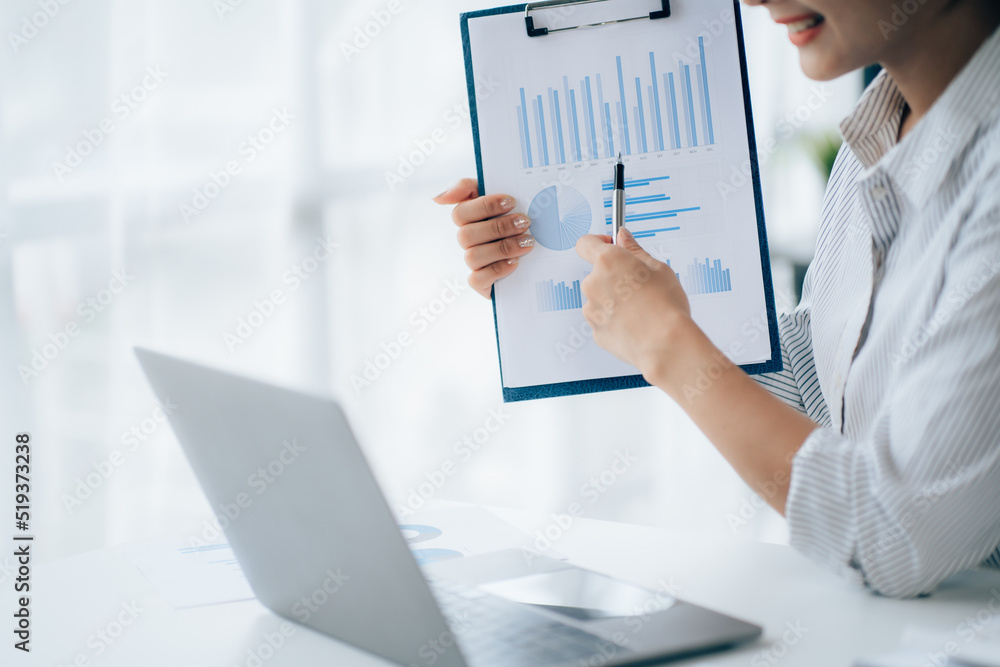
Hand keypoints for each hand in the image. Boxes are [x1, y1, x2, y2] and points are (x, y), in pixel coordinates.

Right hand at [434, 178, 535, 298]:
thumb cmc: (518, 220)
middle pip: (466, 235)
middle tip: (525, 222)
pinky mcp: (482, 283)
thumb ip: (470, 188)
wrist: (542, 256)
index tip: (511, 201)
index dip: (485, 206)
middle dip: (498, 227)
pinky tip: (516, 262)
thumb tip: (438, 198)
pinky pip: (477, 279)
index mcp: (470, 219)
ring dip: (502, 248)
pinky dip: (497, 269)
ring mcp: (474, 262)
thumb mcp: (501, 198)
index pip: (461, 213)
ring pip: (472, 256)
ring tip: (527, 242)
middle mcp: (468, 241)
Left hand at [576, 228, 693, 382]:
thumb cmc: (666, 307)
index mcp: (608, 262)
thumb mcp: (659, 268)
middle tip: (639, 285)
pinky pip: (603, 319)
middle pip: (597, 273)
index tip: (610, 245)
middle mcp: (593, 283)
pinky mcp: (595, 331)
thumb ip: (635, 250)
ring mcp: (592, 309)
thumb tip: (623, 238)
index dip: (597, 242)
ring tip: (641, 309)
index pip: (586, 243)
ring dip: (614, 299)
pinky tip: (635, 324)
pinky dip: (615, 320)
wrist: (666, 345)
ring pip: (600, 298)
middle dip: (614, 276)